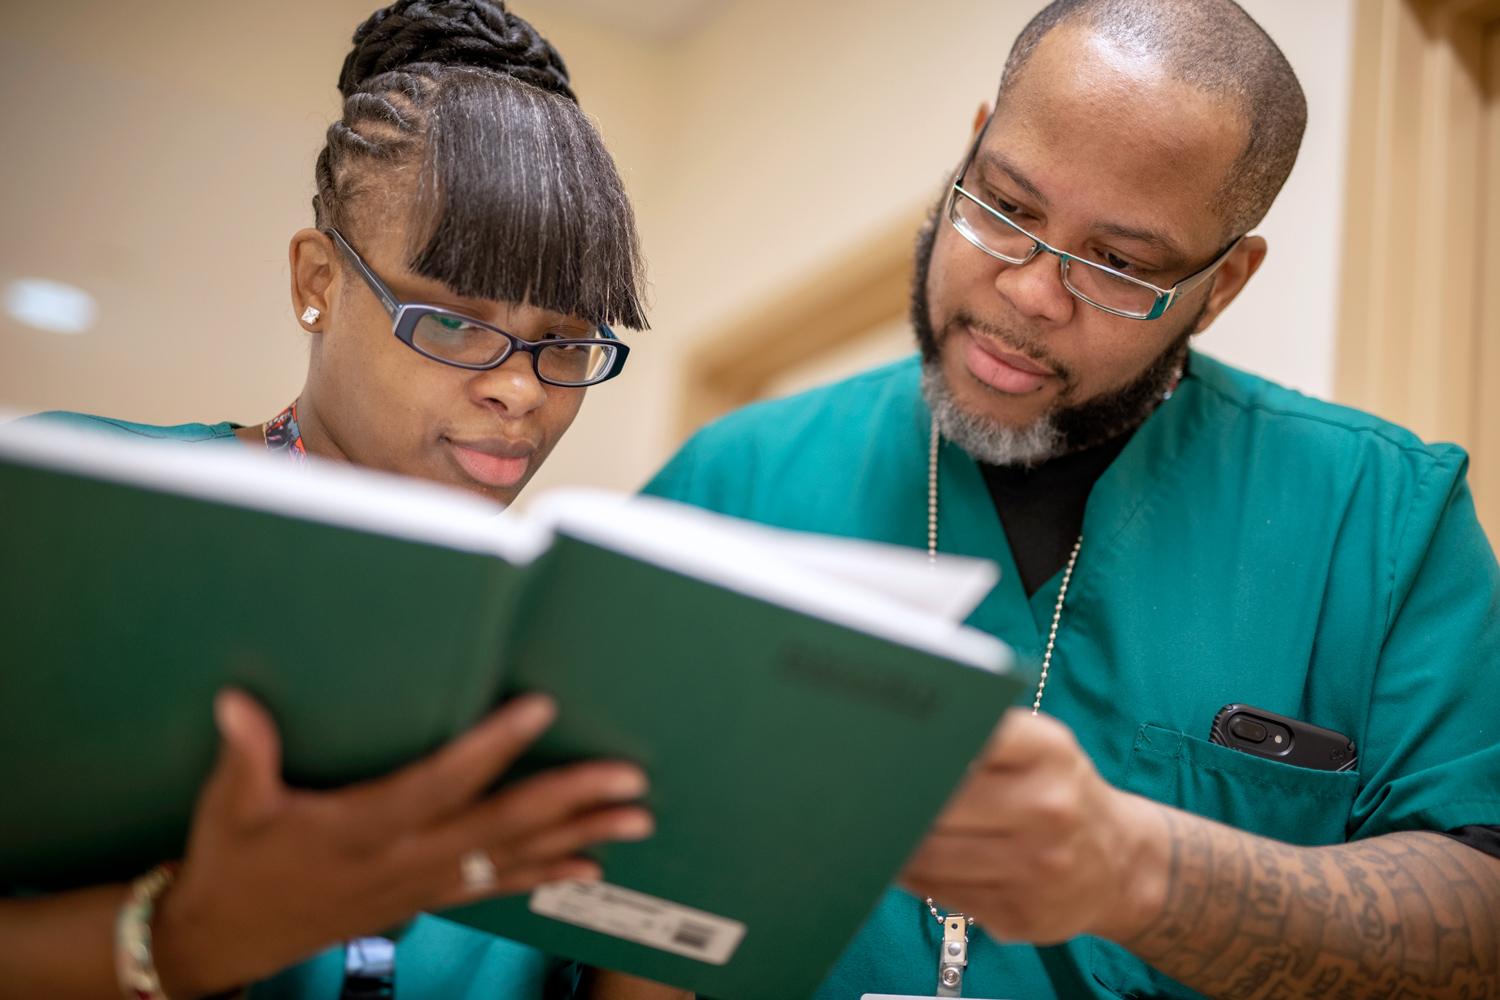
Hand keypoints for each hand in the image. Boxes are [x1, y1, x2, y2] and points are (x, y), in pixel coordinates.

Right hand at [151, 689, 652, 997]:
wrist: (227, 939)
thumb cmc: (233, 862)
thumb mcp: (232, 808)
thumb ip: (246, 753)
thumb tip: (238, 702)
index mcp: (361, 827)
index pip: (440, 780)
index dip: (491, 747)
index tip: (540, 710)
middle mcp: (404, 858)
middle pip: (501, 825)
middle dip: (570, 800)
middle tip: (629, 777)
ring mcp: (421, 884)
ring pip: (513, 858)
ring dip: (579, 837)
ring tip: (636, 818)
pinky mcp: (425, 899)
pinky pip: (497, 887)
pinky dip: (547, 875)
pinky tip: (591, 867)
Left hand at [900, 709, 1168, 944]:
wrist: (1119, 862)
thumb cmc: (1059, 792)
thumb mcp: (1038, 749)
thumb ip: (980, 739)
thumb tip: (895, 742)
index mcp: (1048, 751)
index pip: (966, 736)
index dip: (917, 743)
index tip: (881, 743)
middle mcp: (1048, 807)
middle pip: (938, 801)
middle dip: (893, 798)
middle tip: (856, 789)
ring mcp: (1036, 867)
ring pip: (929, 855)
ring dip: (892, 842)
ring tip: (874, 826)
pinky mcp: (1019, 915)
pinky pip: (939, 892)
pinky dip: (912, 875)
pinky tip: (905, 859)